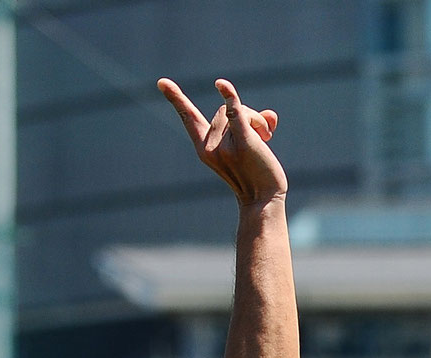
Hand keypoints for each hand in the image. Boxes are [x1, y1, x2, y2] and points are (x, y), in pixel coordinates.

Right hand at [158, 77, 286, 205]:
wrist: (264, 202)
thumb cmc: (257, 176)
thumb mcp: (248, 147)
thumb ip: (254, 125)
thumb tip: (270, 114)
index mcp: (204, 148)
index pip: (188, 118)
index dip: (176, 99)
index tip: (161, 81)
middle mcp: (210, 147)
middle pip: (223, 110)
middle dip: (245, 117)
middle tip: (261, 138)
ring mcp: (224, 146)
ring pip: (237, 110)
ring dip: (256, 120)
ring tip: (265, 140)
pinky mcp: (242, 144)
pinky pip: (235, 114)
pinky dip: (230, 97)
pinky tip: (221, 86)